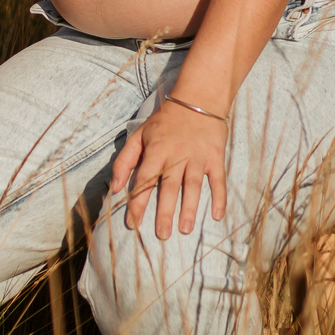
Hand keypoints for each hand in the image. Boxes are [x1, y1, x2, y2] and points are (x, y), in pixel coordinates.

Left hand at [112, 97, 227, 238]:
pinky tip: (217, 216)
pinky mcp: (215, 156)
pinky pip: (218, 179)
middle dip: (165, 212)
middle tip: (162, 235)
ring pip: (193, 185)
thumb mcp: (139, 135)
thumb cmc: (165, 121)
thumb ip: (125, 161)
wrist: (198, 99)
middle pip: (169, 186)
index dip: (138, 201)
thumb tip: (115, 188)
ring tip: (185, 230)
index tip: (133, 224)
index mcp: (156, 150)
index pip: (145, 179)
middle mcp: (177, 155)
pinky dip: (219, 197)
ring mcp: (198, 156)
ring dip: (189, 208)